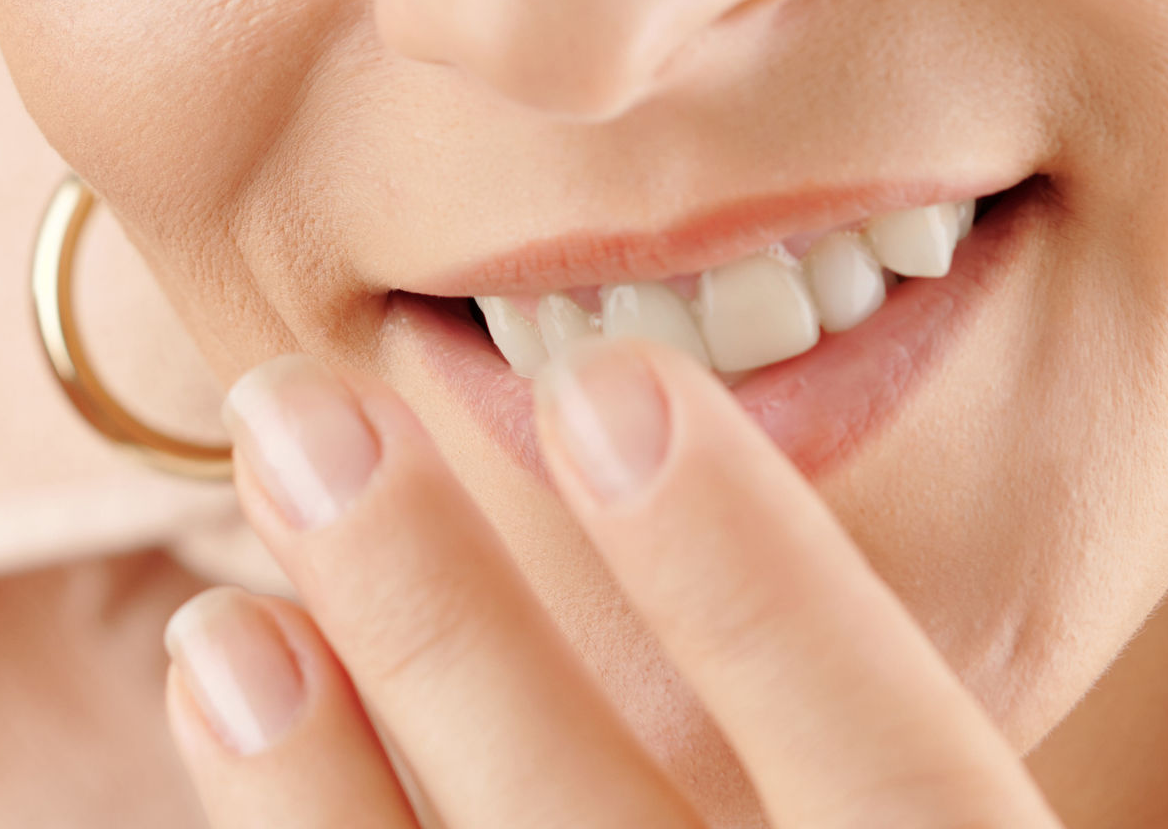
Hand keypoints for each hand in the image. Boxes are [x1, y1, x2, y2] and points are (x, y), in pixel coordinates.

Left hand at [162, 338, 1058, 826]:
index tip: (609, 382)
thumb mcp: (943, 814)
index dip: (761, 587)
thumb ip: (881, 721)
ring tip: (224, 621)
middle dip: (443, 628)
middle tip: (302, 414)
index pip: (904, 778)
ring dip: (317, 782)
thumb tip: (653, 406)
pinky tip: (228, 723)